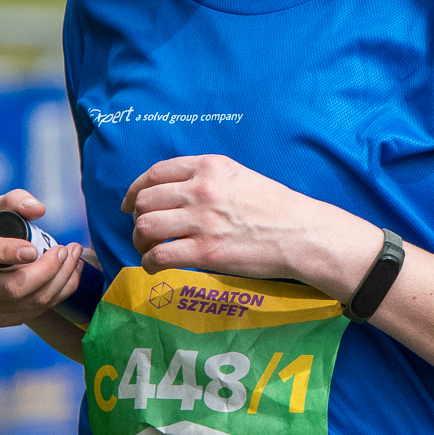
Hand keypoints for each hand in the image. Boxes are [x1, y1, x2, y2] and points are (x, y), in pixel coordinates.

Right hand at [0, 188, 84, 327]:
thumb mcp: (3, 208)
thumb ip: (17, 200)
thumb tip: (37, 210)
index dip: (5, 252)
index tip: (34, 249)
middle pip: (11, 288)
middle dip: (48, 269)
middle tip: (67, 250)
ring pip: (29, 302)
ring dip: (61, 280)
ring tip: (74, 257)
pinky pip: (36, 312)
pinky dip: (60, 293)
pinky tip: (70, 274)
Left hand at [122, 155, 380, 300]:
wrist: (302, 234)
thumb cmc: (275, 208)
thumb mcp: (240, 177)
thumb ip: (207, 178)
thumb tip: (174, 193)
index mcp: (210, 167)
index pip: (157, 172)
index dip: (136, 189)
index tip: (131, 203)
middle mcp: (202, 190)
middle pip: (146, 200)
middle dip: (138, 219)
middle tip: (145, 233)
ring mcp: (202, 221)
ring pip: (146, 227)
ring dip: (140, 242)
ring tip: (149, 250)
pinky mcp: (205, 252)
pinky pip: (159, 256)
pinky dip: (150, 263)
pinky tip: (156, 267)